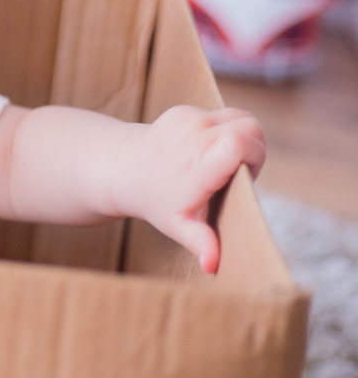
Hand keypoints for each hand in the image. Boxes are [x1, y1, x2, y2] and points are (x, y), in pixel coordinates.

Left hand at [114, 106, 264, 273]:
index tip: (246, 175)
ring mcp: (187, 120)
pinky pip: (220, 115)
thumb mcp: (177, 226)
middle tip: (236, 172)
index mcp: (198, 166)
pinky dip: (222, 130)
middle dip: (256, 149)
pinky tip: (204, 150)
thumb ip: (200, 242)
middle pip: (250, 127)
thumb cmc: (154, 201)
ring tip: (222, 161)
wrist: (122, 170)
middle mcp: (193, 137)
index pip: (240, 143)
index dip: (256, 155)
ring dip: (242, 137)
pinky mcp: (183, 111)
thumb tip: (212, 265)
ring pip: (239, 117)